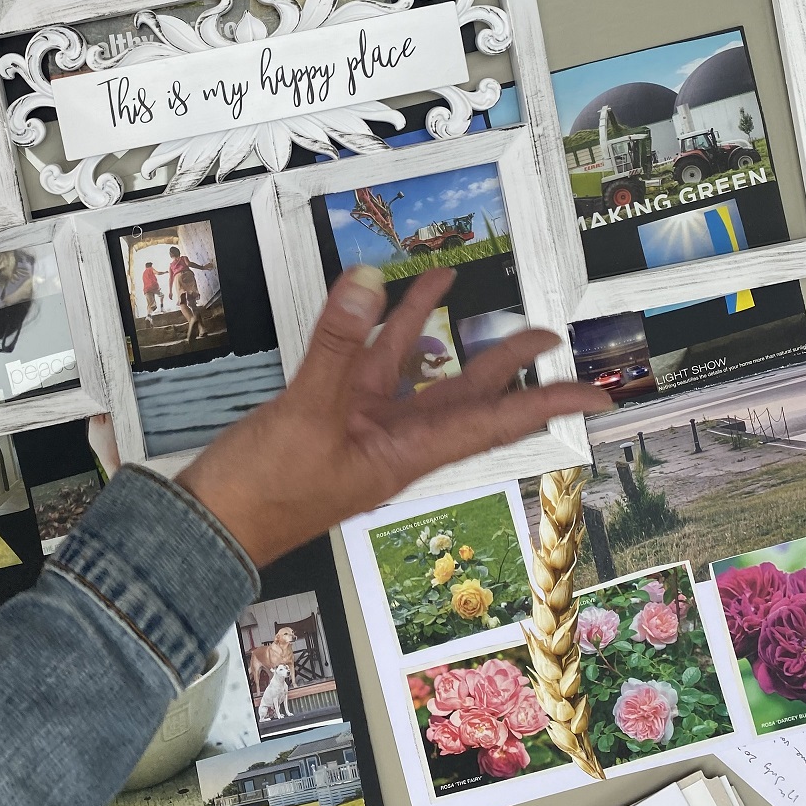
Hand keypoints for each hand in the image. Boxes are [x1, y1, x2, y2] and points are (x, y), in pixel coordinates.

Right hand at [178, 265, 611, 567]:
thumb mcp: (308, 414)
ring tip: (447, 279)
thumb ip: (337, 345)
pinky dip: (365, 329)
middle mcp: (392, 440)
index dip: (547, 405)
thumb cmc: (266, 495)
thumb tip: (367, 284)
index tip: (596, 394)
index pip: (494, 423)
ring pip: (407, 369)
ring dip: (427, 325)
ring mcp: (356, 426)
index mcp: (406, 454)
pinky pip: (358, 364)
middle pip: (463, 394)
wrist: (209, 526)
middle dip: (504, 363)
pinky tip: (371, 297)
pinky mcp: (322, 414)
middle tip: (545, 332)